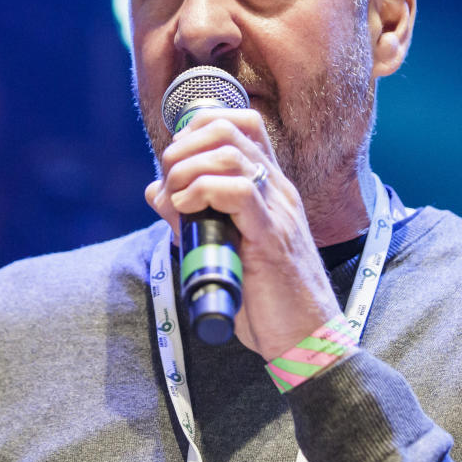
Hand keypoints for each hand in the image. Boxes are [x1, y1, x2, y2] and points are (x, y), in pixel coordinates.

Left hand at [144, 108, 342, 359]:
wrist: (305, 338)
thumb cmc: (266, 298)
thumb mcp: (221, 246)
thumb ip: (190, 216)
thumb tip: (156, 191)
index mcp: (270, 188)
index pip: (242, 124)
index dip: (199, 126)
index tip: (176, 157)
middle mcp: (278, 190)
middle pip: (230, 129)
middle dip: (185, 146)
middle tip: (170, 179)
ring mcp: (278, 210)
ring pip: (231, 154)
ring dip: (187, 169)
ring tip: (175, 197)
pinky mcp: (271, 238)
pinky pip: (240, 191)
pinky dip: (202, 191)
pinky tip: (186, 209)